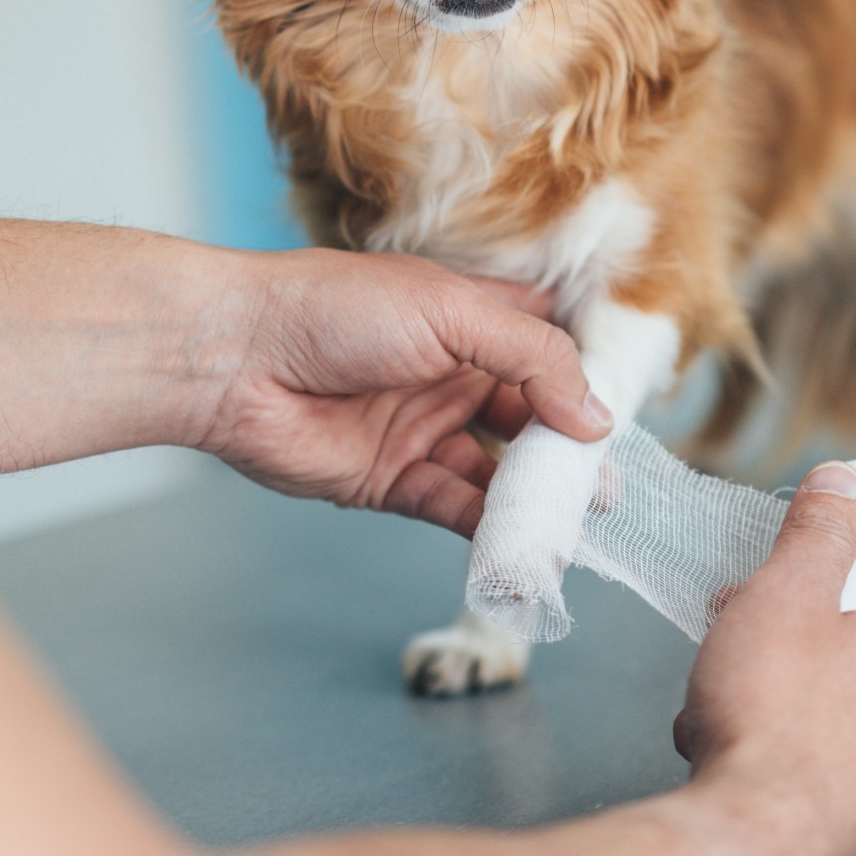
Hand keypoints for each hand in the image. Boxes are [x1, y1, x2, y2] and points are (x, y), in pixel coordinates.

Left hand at [197, 248, 611, 535]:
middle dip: (567, 455)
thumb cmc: (335, 310)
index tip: (621, 417)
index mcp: (469, 318)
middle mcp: (451, 373)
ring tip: (571, 526)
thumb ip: (533, 359)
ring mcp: (422, 428)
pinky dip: (487, 530)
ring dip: (532, 499)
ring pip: (496, 472)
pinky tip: (518, 545)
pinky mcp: (390, 480)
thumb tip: (596, 416)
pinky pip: (454, 508)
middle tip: (605, 491)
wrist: (234, 358)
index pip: (546, 348)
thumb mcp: (453, 312)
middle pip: (530, 419)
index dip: (582, 380)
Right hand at [673, 462, 855, 855]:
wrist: (751, 834)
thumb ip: (821, 531)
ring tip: (733, 657)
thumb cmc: (774, 719)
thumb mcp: (788, 592)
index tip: (847, 519)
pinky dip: (780, 709)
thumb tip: (845, 485)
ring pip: (846, 675)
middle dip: (815, 596)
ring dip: (788, 653)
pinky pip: (824, 727)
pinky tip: (728, 716)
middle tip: (765, 590)